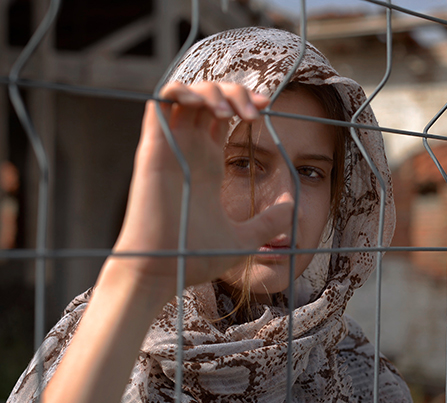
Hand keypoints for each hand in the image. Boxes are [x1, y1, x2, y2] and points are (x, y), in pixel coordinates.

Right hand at [112, 82, 293, 293]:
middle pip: (208, 96)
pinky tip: (201, 104)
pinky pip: (159, 104)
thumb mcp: (243, 239)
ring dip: (209, 89)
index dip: (244, 102)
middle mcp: (188, 149)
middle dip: (234, 91)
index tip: (267, 110)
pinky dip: (180, 92)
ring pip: (184, 93)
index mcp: (207, 163)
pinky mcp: (153, 149)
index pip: (223, 114)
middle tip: (256, 109)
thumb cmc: (193, 256)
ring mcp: (170, 146)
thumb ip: (267, 221)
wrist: (161, 270)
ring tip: (228, 110)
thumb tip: (292, 205)